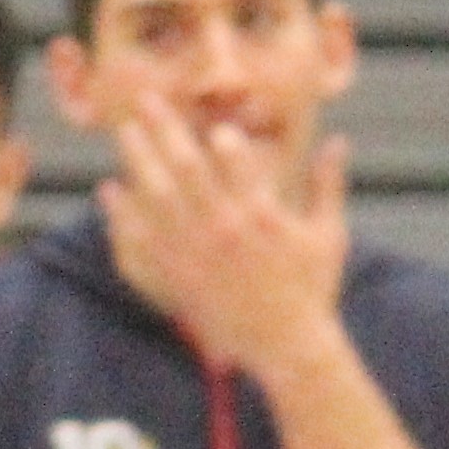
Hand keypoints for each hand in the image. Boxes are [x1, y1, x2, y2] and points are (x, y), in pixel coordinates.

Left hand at [93, 97, 353, 377]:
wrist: (286, 347)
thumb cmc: (312, 290)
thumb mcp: (328, 235)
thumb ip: (327, 184)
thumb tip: (338, 140)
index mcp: (262, 214)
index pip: (236, 160)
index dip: (221, 137)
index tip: (211, 122)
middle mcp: (224, 229)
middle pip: (186, 167)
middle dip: (165, 129)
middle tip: (146, 101)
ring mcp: (196, 254)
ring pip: (157, 196)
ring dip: (138, 160)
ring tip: (125, 133)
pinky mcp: (177, 278)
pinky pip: (141, 239)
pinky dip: (123, 214)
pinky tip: (109, 191)